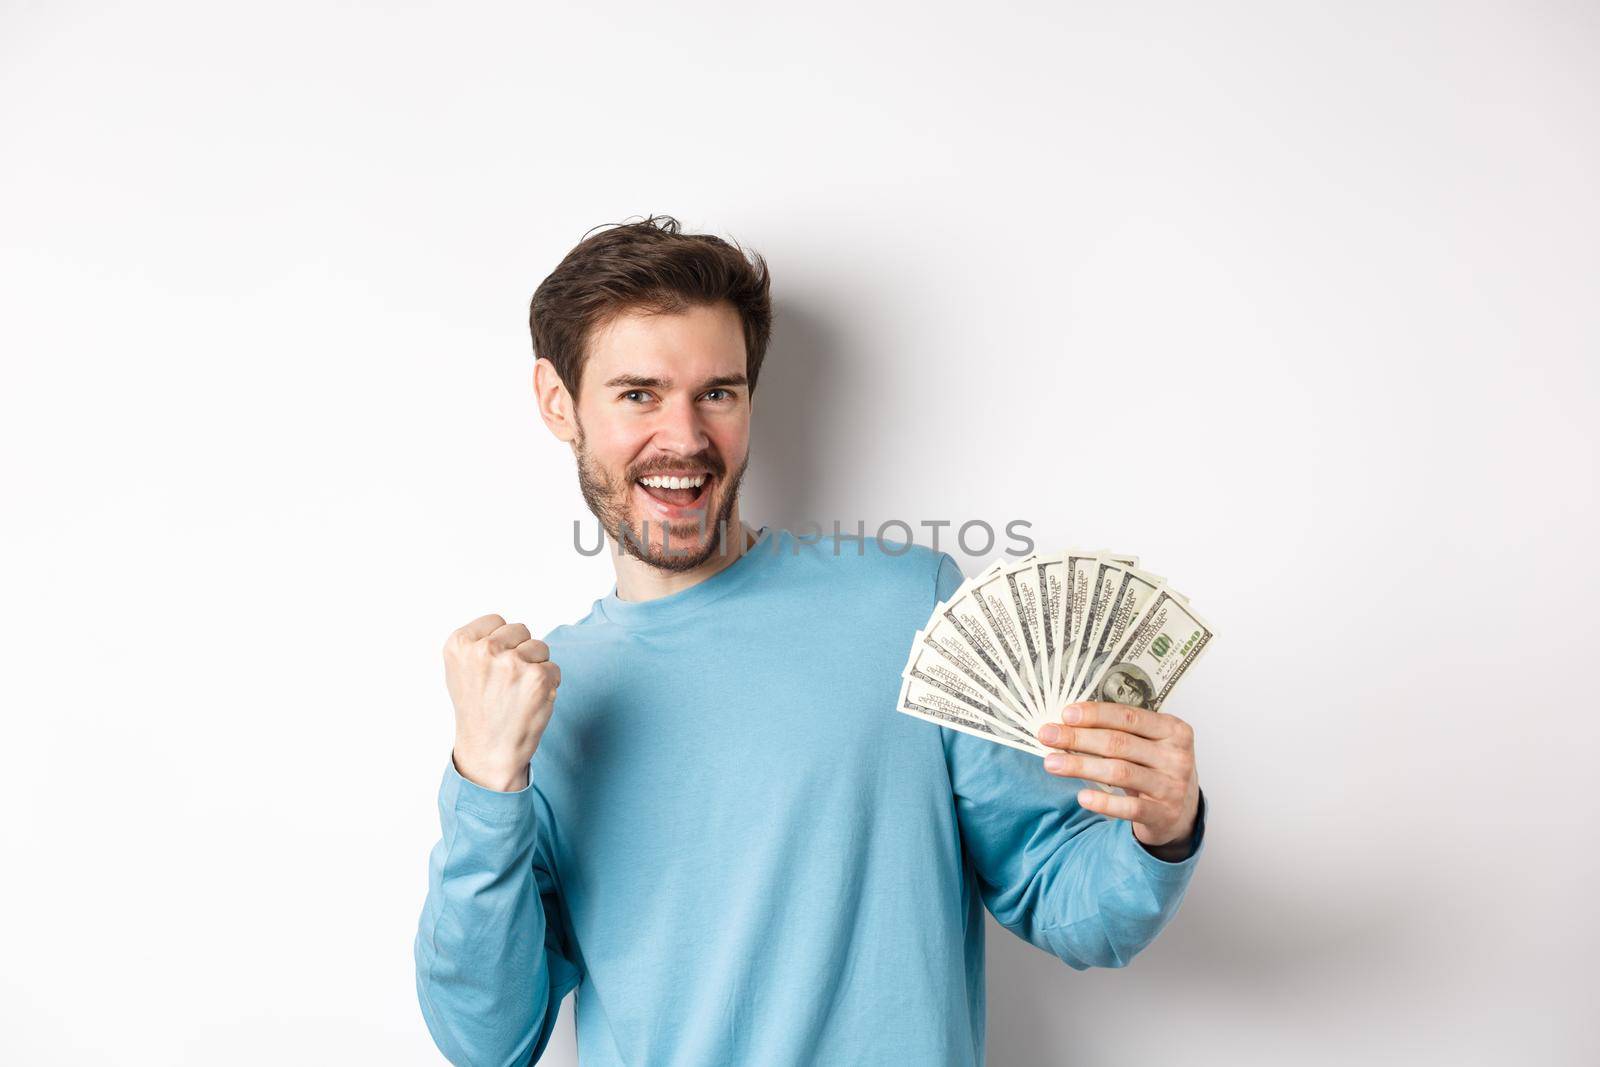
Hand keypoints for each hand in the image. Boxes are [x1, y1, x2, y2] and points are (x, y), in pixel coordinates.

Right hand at [443, 613, 560, 791]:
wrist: (488, 752)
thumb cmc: (477, 711)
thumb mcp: (461, 670)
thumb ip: (478, 643)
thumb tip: (507, 627)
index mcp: (459, 644)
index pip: (496, 621)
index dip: (501, 644)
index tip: (491, 669)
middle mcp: (483, 650)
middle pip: (520, 629)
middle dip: (520, 652)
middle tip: (506, 684)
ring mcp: (511, 663)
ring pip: (540, 647)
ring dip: (536, 667)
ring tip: (518, 693)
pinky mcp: (537, 677)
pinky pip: (554, 668)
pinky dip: (549, 685)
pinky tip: (531, 702)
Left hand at [1037, 701, 1199, 849]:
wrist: (1182, 812)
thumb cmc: (1156, 769)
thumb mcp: (1148, 745)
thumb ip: (1118, 731)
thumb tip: (1068, 722)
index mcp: (1173, 730)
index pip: (1129, 716)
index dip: (1095, 714)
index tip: (1065, 714)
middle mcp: (1176, 756)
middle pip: (1119, 743)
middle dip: (1078, 738)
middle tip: (1047, 735)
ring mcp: (1171, 786)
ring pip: (1119, 772)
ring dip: (1080, 767)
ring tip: (1051, 763)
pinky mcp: (1163, 814)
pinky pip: (1128, 807)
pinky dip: (1103, 802)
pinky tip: (1081, 796)